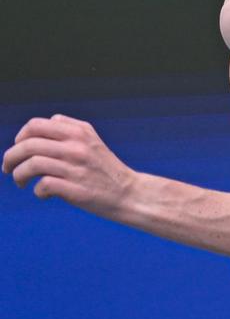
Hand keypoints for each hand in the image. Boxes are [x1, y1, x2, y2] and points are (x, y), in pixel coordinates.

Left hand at [2, 114, 135, 216]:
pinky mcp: (76, 189)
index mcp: (79, 132)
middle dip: (10, 157)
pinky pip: (43, 185)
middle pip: (28, 145)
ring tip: (21, 182)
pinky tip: (43, 193)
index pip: (35, 125)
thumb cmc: (106, 169)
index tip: (18, 149)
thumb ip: (68, 129)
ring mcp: (76, 168)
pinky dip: (37, 191)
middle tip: (7, 167)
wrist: (128, 193)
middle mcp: (76, 147)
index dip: (20, 137)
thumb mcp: (92, 140)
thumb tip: (36, 131)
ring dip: (18, 175)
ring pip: (32, 165)